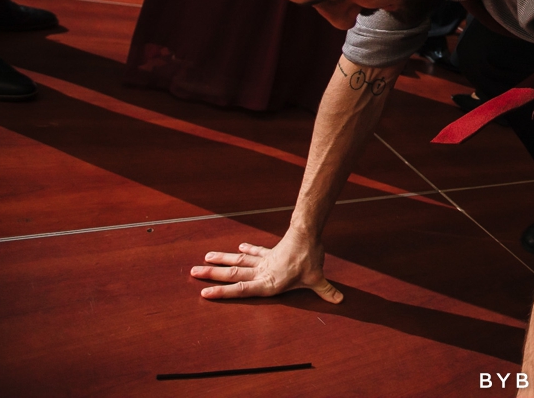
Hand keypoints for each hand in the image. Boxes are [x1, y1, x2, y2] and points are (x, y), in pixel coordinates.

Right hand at [191, 233, 342, 303]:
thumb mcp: (317, 278)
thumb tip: (341, 300)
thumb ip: (326, 291)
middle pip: (233, 275)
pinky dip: (246, 251)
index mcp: (268, 282)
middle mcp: (261, 272)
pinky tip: (238, 249)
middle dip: (212, 275)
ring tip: (203, 261)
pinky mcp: (269, 253)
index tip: (204, 292)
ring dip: (221, 261)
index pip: (242, 290)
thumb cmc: (310, 259)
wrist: (306, 234)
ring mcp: (264, 261)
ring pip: (238, 263)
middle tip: (192, 273)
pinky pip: (255, 253)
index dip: (223, 292)